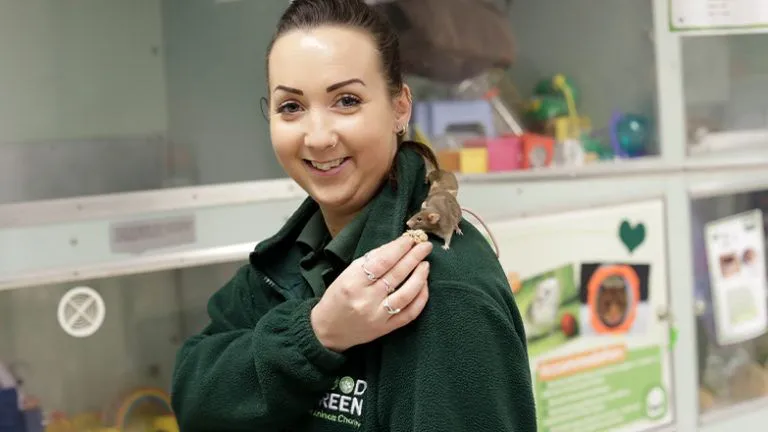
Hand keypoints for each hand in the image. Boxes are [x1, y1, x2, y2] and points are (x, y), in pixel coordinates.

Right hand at [311, 235, 431, 351]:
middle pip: (396, 274)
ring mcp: (378, 316)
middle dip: (414, 257)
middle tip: (425, 246)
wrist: (329, 330)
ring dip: (420, 276)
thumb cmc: (337, 297)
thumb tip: (395, 247)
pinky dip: (420, 298)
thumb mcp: (346, 274)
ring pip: (406, 294)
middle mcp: (366, 300)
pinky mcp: (386, 329)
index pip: (382, 261)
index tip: (410, 239)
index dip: (399, 248)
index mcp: (353, 282)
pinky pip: (410, 313)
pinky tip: (424, 286)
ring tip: (426, 264)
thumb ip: (369, 261)